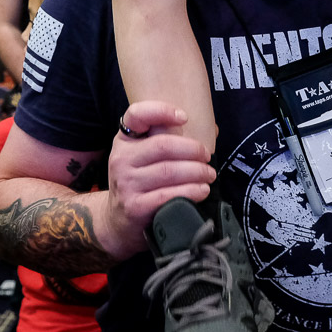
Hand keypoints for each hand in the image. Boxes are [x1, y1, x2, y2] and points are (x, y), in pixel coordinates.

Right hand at [106, 102, 213, 246]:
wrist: (118, 220)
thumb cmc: (139, 182)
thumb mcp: (141, 156)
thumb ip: (167, 140)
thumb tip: (213, 130)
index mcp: (124, 140)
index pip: (137, 115)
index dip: (161, 111)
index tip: (184, 117)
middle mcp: (121, 159)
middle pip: (162, 146)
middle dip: (192, 149)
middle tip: (207, 156)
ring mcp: (126, 183)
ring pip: (169, 171)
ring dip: (196, 172)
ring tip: (209, 175)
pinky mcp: (135, 206)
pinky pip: (168, 195)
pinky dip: (190, 191)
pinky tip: (202, 190)